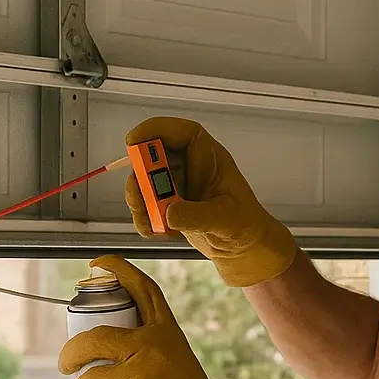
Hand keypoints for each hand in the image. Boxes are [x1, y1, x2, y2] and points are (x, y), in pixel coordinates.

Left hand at [58, 255, 270, 378]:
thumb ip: (148, 347)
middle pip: (94, 338)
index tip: (97, 263)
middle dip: (71, 353)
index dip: (118, 270)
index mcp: (164, 331)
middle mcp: (149, 347)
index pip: (142, 289)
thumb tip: (106, 349)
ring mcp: (137, 376)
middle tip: (66, 365)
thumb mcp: (176, 358)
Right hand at [124, 117, 298, 286]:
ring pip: (145, 182)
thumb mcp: (225, 219)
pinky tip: (161, 232)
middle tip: (139, 194)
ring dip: (141, 202)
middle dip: (141, 175)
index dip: (155, 130)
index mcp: (209, 158)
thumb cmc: (245, 225)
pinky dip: (146, 220)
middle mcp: (190, 167)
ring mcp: (177, 186)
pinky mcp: (168, 205)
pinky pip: (146, 206)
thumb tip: (169, 212)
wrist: (243, 249)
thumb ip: (196, 215)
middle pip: (155, 156)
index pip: (182, 133)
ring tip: (153, 222)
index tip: (132, 140)